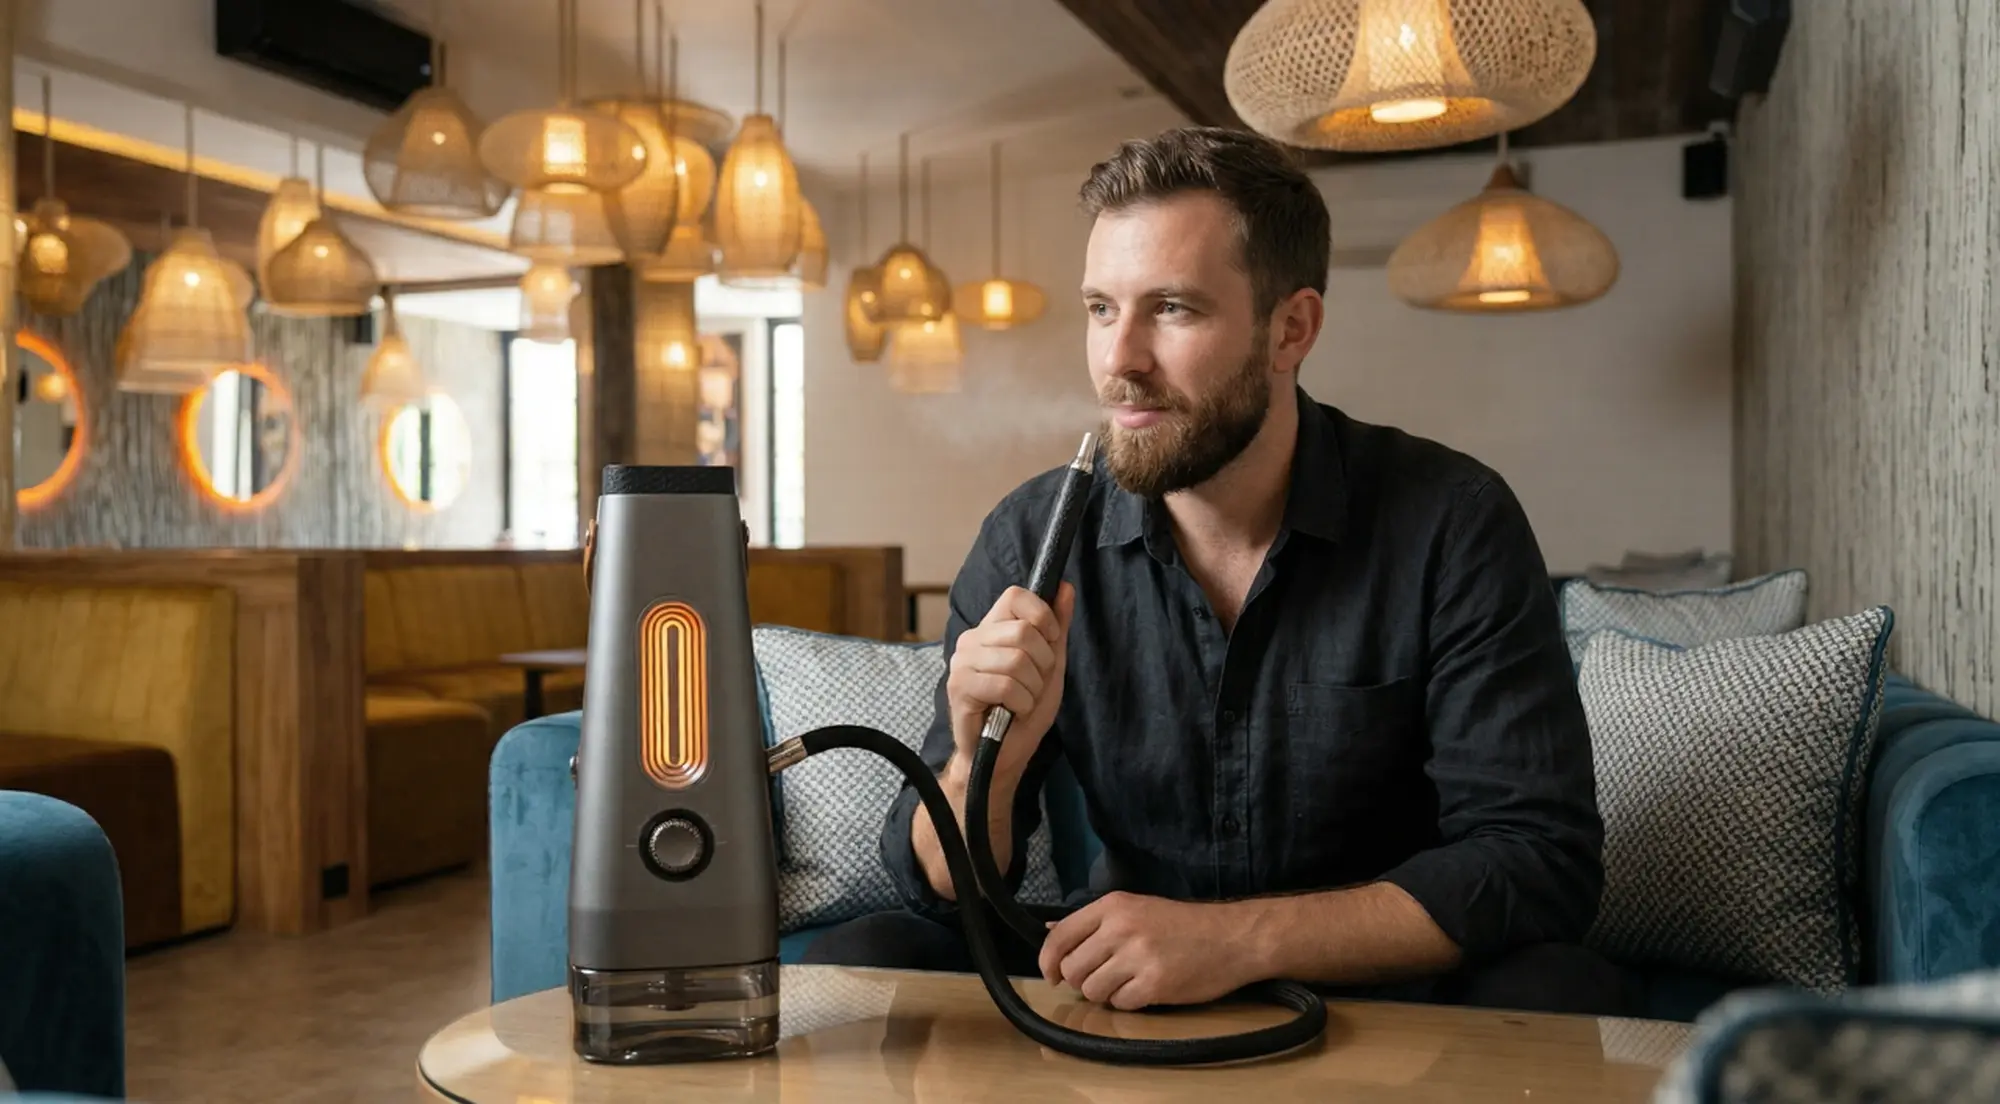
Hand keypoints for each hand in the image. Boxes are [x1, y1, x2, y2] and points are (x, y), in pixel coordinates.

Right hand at [944, 583, 1075, 790]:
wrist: (1003, 754)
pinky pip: (1006, 686)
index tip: (1050, 641)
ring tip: (1021, 701)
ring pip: (1017, 660)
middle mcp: (972, 639)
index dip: (1042, 615)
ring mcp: (961, 662)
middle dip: (1043, 664)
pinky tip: (1011, 712)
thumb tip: (1066, 587)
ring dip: (1032, 689)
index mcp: (992, 627)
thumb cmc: (1023, 710)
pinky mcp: (959, 687)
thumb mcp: (1050, 665)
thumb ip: (1056, 628)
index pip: (1015, 595)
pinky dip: (1020, 704)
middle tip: (1033, 683)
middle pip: (1024, 631)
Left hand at [1039, 892, 1261, 1009]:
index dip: (1048, 961)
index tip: (1052, 975)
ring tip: (1126, 983)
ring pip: (1092, 990)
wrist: (1231, 938)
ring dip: (1104, 993)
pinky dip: (1128, 1003)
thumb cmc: (1182, 924)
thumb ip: (1093, 922)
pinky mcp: (1154, 984)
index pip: (1060, 936)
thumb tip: (1049, 931)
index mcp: (1113, 906)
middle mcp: (1120, 929)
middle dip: (1081, 980)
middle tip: (1102, 977)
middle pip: (1072, 969)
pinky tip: (1145, 989)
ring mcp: (1138, 957)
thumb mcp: (1136, 908)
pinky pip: (1120, 1004)